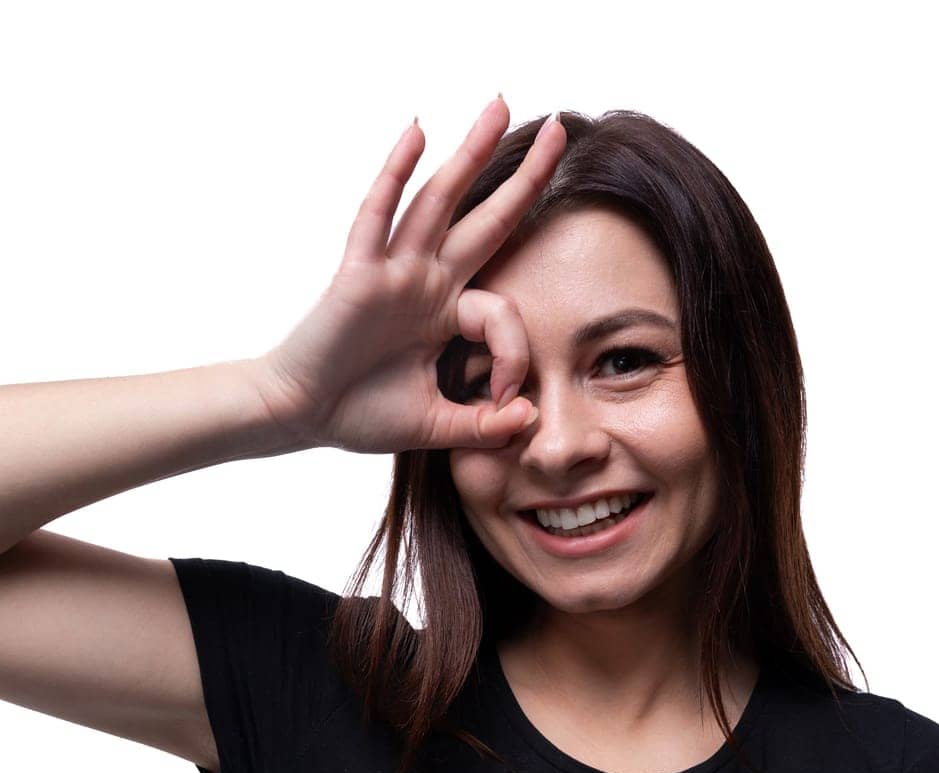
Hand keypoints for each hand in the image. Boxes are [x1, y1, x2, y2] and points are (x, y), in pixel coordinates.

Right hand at [247, 98, 564, 453]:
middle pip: (486, 218)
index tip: (503, 400)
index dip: (513, 356)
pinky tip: (417, 132)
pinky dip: (396, 174)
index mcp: (447, 314)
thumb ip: (483, 426)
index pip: (503, 313)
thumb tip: (528, 418)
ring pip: (439, 202)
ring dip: (470, 153)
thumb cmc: (360, 415)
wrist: (302, 416)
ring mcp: (394, 271)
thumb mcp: (438, 426)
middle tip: (562, 127)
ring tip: (500, 105)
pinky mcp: (359, 272)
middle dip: (525, 176)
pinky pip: (379, 215)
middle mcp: (426, 281)